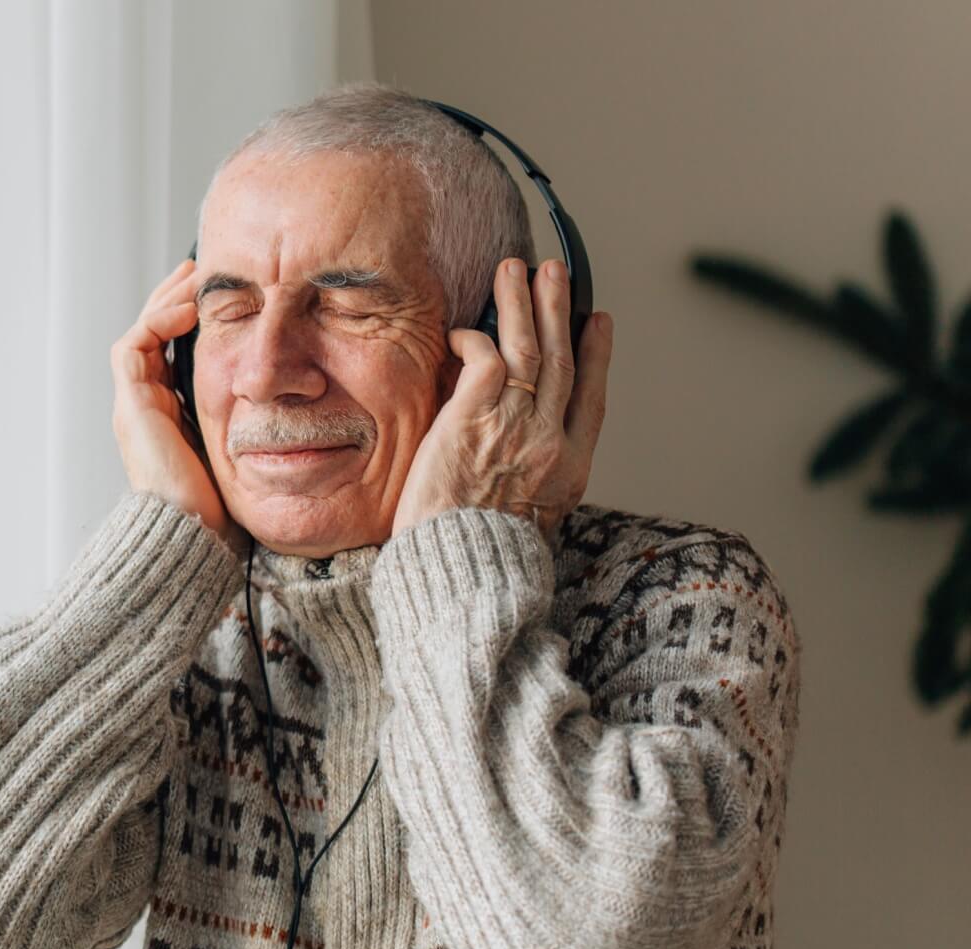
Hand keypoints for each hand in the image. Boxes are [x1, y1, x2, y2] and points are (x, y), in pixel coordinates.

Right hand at [111, 258, 243, 553]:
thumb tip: (298, 405)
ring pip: (141, 335)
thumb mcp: (241, 456)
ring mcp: (135, 407)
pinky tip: (187, 308)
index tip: (215, 301)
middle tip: (199, 275)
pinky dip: (157, 321)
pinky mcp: (133, 405)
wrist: (192, 537)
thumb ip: (251, 427)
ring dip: (165, 302)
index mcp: (166, 420)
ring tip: (193, 279)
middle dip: (174, 302)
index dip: (187, 326)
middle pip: (152, 340)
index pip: (169, 358)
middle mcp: (145, 409)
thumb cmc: (219, 512)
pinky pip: (135, 346)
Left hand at [390, 257, 613, 548]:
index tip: (600, 324)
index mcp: (569, 471)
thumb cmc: (473, 557)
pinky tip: (463, 329)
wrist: (456, 571)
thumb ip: (528, 479)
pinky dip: (474, 338)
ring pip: (527, 348)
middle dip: (560, 311)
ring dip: (522, 303)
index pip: (591, 401)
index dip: (599, 357)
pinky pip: (482, 356)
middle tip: (556, 273)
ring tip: (517, 269)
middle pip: (562, 362)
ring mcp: (515, 425)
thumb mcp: (525, 521)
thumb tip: (510, 452)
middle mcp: (549, 442)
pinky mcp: (475, 415)